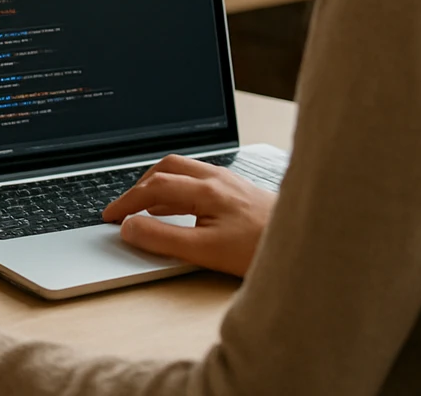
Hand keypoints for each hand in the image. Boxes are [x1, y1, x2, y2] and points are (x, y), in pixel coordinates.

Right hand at [101, 154, 275, 276]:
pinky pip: (200, 179)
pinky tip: (182, 207)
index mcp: (206, 189)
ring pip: (184, 170)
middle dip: (140, 185)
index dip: (127, 201)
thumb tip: (131, 228)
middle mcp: (218, 178)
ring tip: (147, 206)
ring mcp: (231, 181)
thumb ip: (163, 238)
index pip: (154, 187)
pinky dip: (179, 188)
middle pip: (167, 167)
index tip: (112, 216)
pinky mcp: (240, 190)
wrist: (308, 243)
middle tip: (126, 206)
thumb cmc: (262, 249)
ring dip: (160, 184)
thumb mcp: (205, 251)